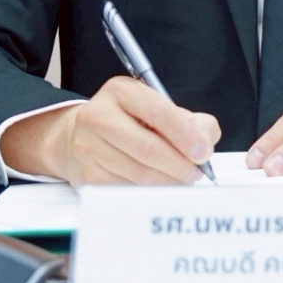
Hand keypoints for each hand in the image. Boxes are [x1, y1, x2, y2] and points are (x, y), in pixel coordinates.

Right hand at [1, 76, 219, 184]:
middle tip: (196, 172)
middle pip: (148, 148)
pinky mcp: (86, 175)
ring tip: (182, 179)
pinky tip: (160, 185)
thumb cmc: (128, 121)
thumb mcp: (158, 107)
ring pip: (139, 173)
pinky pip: (127, 189)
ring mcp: (88, 147)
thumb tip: (205, 141)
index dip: (185, 135)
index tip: (203, 152)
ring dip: (168, 181)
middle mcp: (99, 115)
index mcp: (121, 91)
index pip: (159, 113)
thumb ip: (190, 120)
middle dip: (180, 164)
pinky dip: (149, 190)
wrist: (76, 137)